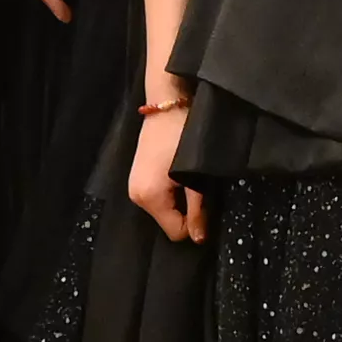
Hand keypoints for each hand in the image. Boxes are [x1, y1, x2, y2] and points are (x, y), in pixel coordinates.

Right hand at [129, 96, 201, 240]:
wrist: (167, 103)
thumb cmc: (183, 134)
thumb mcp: (195, 174)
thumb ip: (197, 209)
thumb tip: (199, 239)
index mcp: (148, 198)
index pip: (175, 232)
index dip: (195, 224)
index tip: (207, 204)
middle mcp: (136, 196)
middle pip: (168, 221)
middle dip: (186, 211)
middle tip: (199, 187)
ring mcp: (134, 185)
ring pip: (164, 209)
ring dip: (179, 200)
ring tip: (189, 177)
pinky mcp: (138, 175)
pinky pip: (157, 196)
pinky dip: (170, 191)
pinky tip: (178, 172)